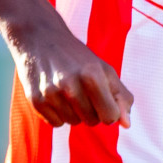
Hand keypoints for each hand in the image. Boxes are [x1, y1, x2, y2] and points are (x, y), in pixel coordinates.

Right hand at [8, 21, 133, 128]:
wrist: (40, 37)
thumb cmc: (77, 56)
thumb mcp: (104, 69)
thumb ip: (120, 96)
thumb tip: (127, 125)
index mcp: (92, 75)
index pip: (110, 116)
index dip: (109, 110)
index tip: (103, 98)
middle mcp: (70, 85)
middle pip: (92, 121)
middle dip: (92, 109)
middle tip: (83, 88)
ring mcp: (51, 94)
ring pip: (73, 122)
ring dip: (74, 111)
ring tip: (67, 89)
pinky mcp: (35, 100)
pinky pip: (56, 123)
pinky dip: (58, 113)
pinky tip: (54, 94)